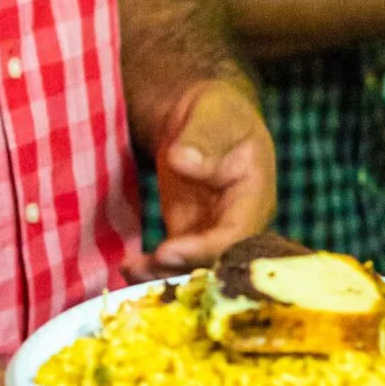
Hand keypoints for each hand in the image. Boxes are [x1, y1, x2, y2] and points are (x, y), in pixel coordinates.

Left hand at [138, 77, 277, 275]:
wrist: (202, 118)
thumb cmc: (215, 111)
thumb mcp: (212, 113)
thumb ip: (203, 138)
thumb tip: (185, 162)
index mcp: (255, 194)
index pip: (237, 234)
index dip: (205, 249)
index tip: (168, 251)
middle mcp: (241, 222)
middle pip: (217, 260)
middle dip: (181, 270)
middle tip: (143, 271)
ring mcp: (216, 232)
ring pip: (195, 267)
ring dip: (164, 274)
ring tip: (130, 270)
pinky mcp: (193, 235)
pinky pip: (177, 260)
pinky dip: (153, 268)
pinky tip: (129, 267)